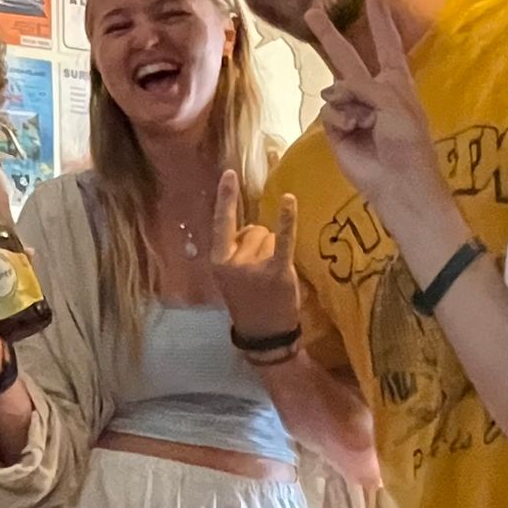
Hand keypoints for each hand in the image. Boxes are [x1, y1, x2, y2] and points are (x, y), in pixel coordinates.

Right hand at [210, 169, 299, 339]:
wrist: (263, 333)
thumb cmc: (247, 302)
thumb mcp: (229, 276)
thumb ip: (235, 251)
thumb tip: (252, 227)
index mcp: (218, 260)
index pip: (221, 222)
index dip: (225, 197)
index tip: (228, 173)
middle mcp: (233, 260)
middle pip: (254, 229)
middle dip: (260, 243)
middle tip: (260, 273)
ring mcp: (253, 266)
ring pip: (269, 236)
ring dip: (273, 250)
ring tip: (271, 277)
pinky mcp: (276, 271)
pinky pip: (283, 239)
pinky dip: (287, 219)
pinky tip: (289, 200)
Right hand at [306, 0, 448, 213]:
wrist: (397, 180)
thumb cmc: (407, 140)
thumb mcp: (394, 102)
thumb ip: (364, 86)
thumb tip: (332, 91)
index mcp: (394, 81)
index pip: (386, 44)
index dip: (380, 21)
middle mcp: (372, 91)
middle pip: (347, 57)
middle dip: (329, 36)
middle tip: (313, 12)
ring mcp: (352, 110)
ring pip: (334, 88)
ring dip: (346, 101)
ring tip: (363, 122)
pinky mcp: (336, 129)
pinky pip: (328, 110)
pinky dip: (339, 118)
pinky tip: (352, 130)